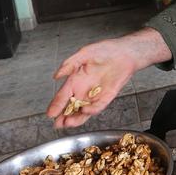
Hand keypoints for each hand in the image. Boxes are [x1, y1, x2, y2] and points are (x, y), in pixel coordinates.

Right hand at [47, 28, 170, 128]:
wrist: (125, 52)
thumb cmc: (105, 50)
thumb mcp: (84, 53)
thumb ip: (70, 64)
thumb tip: (56, 76)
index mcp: (76, 80)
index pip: (63, 95)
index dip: (56, 105)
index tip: (50, 114)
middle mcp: (84, 90)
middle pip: (72, 107)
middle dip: (64, 116)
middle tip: (57, 124)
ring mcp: (95, 95)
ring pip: (84, 111)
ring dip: (76, 118)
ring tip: (68, 124)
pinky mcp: (107, 97)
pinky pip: (99, 106)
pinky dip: (92, 110)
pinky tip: (85, 111)